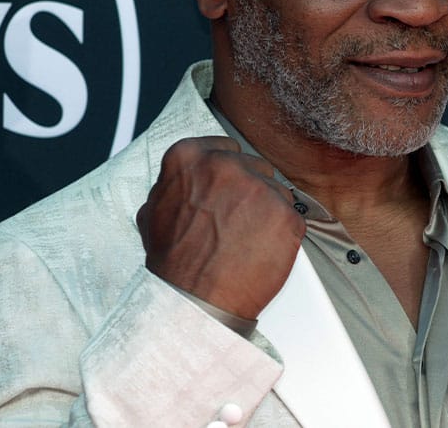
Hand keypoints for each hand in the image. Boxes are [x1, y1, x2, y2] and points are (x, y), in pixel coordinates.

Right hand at [136, 136, 305, 319]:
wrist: (194, 301)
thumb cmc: (174, 263)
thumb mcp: (154, 212)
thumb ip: (174, 185)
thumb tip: (185, 179)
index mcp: (190, 158)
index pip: (225, 146)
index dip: (229, 172)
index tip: (228, 187)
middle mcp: (226, 165)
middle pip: (255, 166)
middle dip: (249, 191)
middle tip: (236, 220)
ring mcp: (259, 188)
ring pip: (276, 190)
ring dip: (267, 211)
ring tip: (246, 239)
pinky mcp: (286, 215)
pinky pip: (293, 217)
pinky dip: (283, 234)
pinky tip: (261, 249)